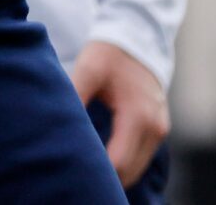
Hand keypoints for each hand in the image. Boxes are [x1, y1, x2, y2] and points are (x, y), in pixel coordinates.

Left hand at [71, 38, 168, 185]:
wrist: (137, 37)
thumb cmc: (110, 54)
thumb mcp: (88, 70)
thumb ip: (75, 96)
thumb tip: (55, 123)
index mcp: (138, 116)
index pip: (119, 162)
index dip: (97, 172)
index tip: (73, 170)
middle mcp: (155, 128)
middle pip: (130, 172)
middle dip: (105, 177)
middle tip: (75, 174)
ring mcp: (160, 130)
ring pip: (137, 168)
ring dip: (115, 172)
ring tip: (85, 168)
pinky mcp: (158, 128)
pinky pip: (141, 156)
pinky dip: (124, 162)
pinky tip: (101, 159)